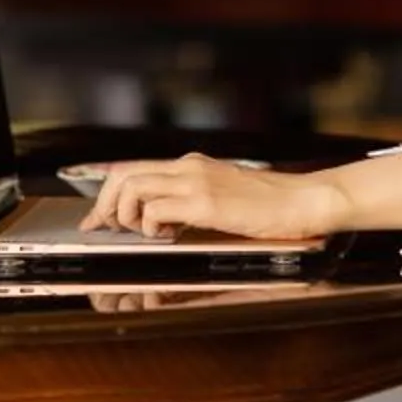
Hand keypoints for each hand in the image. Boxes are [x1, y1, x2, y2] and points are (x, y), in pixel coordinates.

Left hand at [78, 153, 348, 241]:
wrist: (303, 201)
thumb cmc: (269, 204)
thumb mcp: (224, 195)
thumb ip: (194, 199)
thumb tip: (163, 217)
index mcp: (192, 164)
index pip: (134, 168)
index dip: (108, 194)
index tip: (99, 218)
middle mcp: (189, 166)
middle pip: (123, 174)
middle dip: (105, 204)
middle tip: (106, 228)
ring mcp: (197, 182)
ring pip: (134, 188)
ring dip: (128, 215)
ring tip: (144, 233)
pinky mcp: (206, 203)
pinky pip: (157, 211)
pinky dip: (152, 227)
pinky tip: (169, 237)